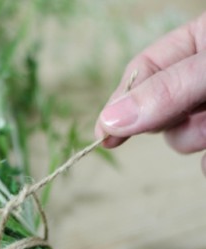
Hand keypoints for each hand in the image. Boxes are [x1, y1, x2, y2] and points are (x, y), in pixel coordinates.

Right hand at [95, 12, 205, 174]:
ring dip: (193, 141)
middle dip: (167, 122)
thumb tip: (110, 120)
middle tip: (191, 120)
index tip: (102, 135)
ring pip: (182, 134)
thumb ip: (168, 90)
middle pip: (160, 105)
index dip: (120, 101)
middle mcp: (203, 76)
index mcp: (199, 42)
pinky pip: (204, 157)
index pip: (144, 68)